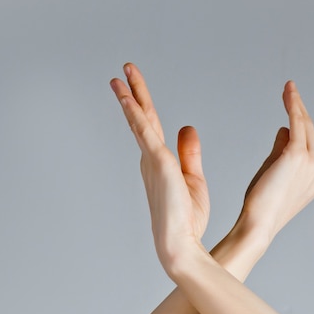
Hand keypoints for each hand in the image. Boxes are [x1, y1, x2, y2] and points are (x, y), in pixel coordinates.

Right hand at [110, 63, 209, 271]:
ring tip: (120, 76)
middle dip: (133, 93)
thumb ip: (189, 153)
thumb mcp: (193, 179)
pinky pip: (145, 133)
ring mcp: (152, 160)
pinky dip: (135, 114)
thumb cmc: (187, 218)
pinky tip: (129, 98)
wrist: (182, 243)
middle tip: (124, 70)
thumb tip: (188, 127)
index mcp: (159, 162)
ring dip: (130, 97)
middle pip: (141, 118)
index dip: (143, 105)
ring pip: (139, 121)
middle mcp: (150, 159)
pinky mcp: (158, 163)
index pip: (151, 126)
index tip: (136, 86)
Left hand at [237, 81, 313, 243]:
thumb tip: (285, 128)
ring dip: (295, 104)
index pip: (309, 142)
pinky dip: (293, 105)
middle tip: (290, 89)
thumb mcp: (275, 171)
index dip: (300, 121)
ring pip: (303, 126)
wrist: (259, 222)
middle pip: (310, 131)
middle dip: (299, 108)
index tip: (292, 104)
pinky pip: (296, 123)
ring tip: (288, 88)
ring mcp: (313, 162)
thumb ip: (282, 149)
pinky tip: (289, 92)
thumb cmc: (262, 202)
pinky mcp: (298, 155)